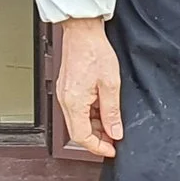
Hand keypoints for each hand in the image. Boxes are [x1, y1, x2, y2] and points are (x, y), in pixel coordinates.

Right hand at [54, 18, 123, 157]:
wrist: (82, 31)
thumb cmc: (94, 50)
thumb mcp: (110, 84)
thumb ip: (112, 112)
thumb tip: (115, 132)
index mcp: (74, 102)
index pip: (82, 137)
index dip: (98, 148)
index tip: (112, 149)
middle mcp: (65, 100)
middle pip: (78, 132)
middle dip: (97, 139)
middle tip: (114, 139)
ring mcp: (65, 94)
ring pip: (77, 121)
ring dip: (94, 127)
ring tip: (111, 125)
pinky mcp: (67, 88)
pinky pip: (76, 110)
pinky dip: (90, 115)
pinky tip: (102, 110)